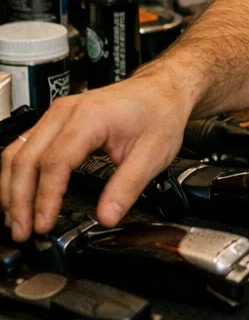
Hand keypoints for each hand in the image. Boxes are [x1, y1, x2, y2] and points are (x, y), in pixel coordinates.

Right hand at [0, 71, 192, 240]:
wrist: (163, 89)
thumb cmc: (159, 112)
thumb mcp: (153, 153)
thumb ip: (127, 187)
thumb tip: (107, 217)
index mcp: (91, 117)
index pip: (55, 162)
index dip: (45, 198)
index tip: (43, 224)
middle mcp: (67, 111)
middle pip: (26, 158)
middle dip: (18, 199)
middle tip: (23, 231)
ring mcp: (58, 112)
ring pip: (17, 152)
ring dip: (11, 189)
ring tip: (16, 220)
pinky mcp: (56, 119)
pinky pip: (25, 146)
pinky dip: (18, 174)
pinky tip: (20, 196)